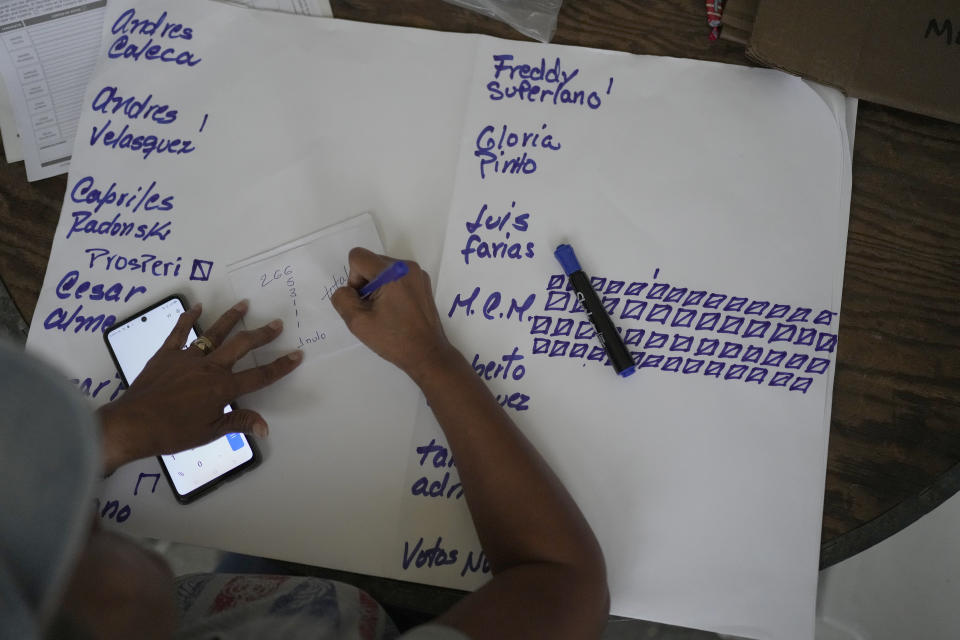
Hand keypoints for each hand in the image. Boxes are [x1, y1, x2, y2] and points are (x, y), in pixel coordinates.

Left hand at [97, 300, 301, 473]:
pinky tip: (196, 306)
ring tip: (244, 305)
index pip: (259, 376)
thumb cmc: (172, 432)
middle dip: (261, 334)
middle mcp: (209, 368)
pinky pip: (179, 332)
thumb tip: (265, 427)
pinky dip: (187, 318)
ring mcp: (187, 358)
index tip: (296, 355)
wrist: (132, 424)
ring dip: (231, 318)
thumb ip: (238, 423)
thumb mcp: (210, 432)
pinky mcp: (166, 354)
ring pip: (214, 333)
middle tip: (276, 324)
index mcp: (222, 388)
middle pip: (241, 346)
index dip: (280, 366)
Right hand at [331, 247, 456, 380]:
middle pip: (371, 262)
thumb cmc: (394, 340)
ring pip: (383, 269)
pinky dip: (390, 289)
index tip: (363, 300)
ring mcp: (418, 274)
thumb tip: (346, 290)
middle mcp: (407, 267)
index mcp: (392, 273)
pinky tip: (396, 310)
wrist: (427, 354)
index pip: (358, 256)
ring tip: (385, 311)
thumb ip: (343, 299)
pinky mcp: (423, 282)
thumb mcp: (358, 322)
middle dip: (366, 283)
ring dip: (377, 287)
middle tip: (373, 310)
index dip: (353, 279)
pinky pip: (397, 276)